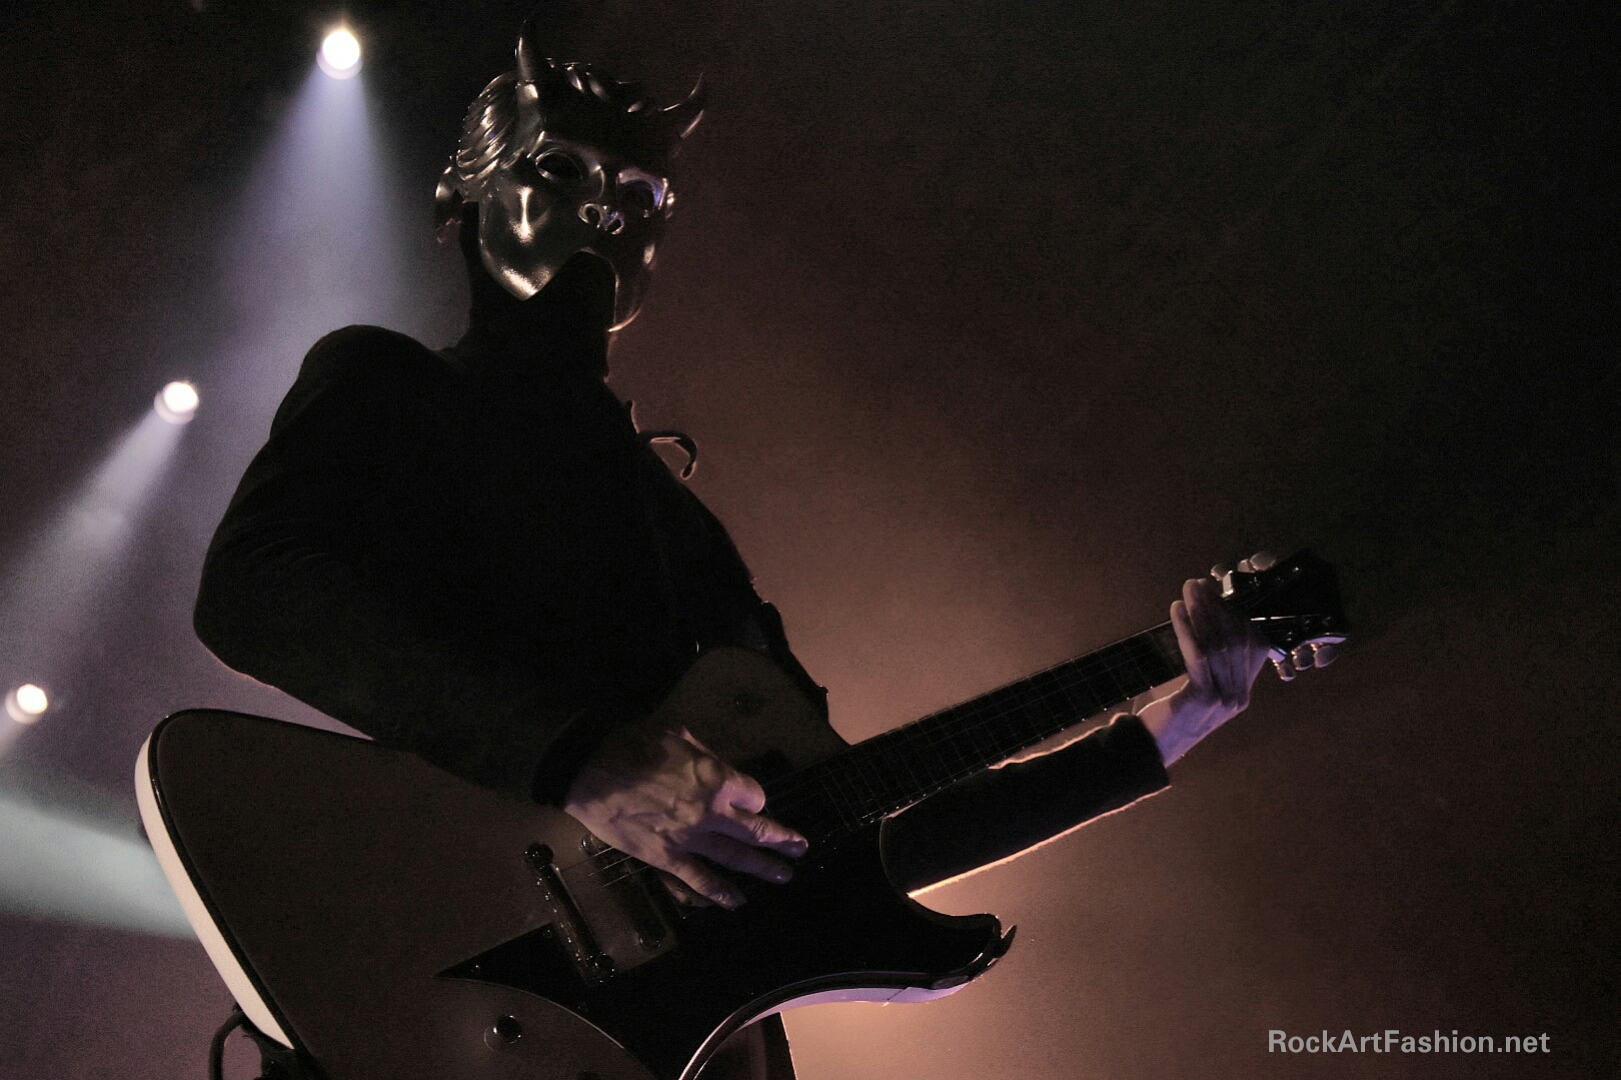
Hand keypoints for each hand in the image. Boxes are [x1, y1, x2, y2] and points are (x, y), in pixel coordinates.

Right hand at [562, 722, 807, 908]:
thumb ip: (705, 755)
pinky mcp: (666, 857)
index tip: (750, 798)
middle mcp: (713, 812)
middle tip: (801, 847)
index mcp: (718, 778)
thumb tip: (717, 767)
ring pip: (735, 857)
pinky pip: (699, 879)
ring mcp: (691, 838)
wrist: (590, 770)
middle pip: (756, 830)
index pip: (754, 793)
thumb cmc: (634, 744)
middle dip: (782, 839)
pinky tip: (737, 902)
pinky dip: (719, 892)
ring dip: (763, 867)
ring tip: (785, 875)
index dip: (754, 796)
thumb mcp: (679, 733)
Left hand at [1138, 553, 1278, 765]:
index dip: (1237, 614)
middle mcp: (1239, 695)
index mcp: (1244, 690)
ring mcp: (1223, 698)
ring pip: (1218, 644)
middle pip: (1236, 638)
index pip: (1255, 643)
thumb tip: (1206, 615)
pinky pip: (1197, 656)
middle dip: (1218, 606)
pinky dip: (1186, 629)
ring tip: (1189, 589)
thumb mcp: (1201, 686)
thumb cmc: (1173, 712)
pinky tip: (1176, 610)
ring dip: (1202, 611)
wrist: (1154, 748)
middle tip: (1200, 583)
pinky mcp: (1201, 698)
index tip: (1217, 592)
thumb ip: (1212, 661)